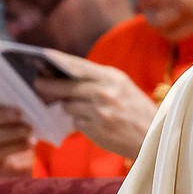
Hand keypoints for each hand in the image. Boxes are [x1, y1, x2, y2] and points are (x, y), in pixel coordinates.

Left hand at [34, 54, 157, 159]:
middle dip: (50, 86)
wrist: (153, 137)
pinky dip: (80, 120)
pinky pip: (76, 122)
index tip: (43, 56)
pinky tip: (93, 121)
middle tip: (38, 84)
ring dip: (69, 106)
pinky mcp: (95, 130)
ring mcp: (99, 113)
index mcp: (113, 78)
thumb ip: (98, 79)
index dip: (58, 60)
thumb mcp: (123, 86)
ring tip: (80, 106)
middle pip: (66, 87)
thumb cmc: (137, 109)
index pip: (78, 65)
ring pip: (69, 105)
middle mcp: (104, 93)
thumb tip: (67, 74)